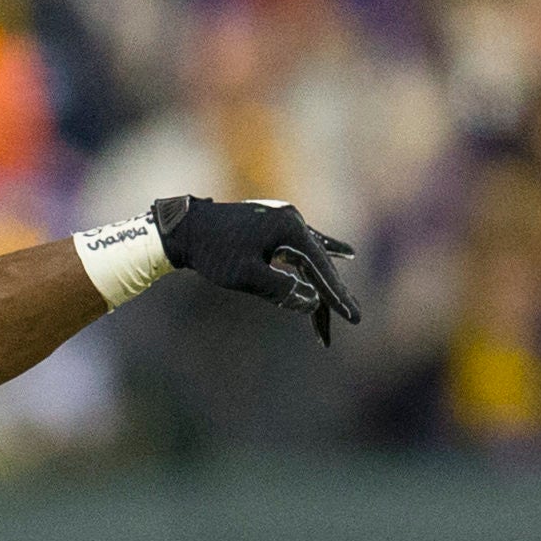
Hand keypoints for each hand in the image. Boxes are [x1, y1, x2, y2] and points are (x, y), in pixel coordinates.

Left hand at [151, 196, 360, 346]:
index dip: (337, 295)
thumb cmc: (212, 253)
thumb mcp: (244, 276)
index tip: (352, 317)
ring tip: (346, 304)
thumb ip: (280, 289)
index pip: (321, 268)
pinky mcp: (276, 225)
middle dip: (334, 294)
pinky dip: (324, 254)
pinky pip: (306, 246)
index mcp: (290, 229)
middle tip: (354, 320)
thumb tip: (313, 302)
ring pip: (311, 258)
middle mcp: (293, 220)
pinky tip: (347, 253)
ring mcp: (285, 221)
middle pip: (320, 264)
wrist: (186, 228)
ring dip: (325, 283)